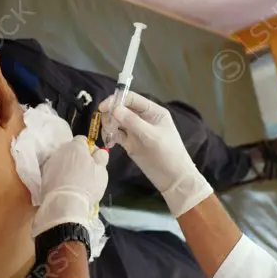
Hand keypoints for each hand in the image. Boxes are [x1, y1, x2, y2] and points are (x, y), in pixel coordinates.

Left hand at [32, 136, 109, 236]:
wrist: (65, 203)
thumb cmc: (87, 185)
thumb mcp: (102, 172)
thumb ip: (101, 158)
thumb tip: (98, 152)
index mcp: (75, 146)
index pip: (82, 140)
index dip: (88, 149)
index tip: (93, 161)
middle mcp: (60, 151)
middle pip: (70, 150)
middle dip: (76, 157)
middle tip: (84, 172)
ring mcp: (49, 163)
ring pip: (60, 161)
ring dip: (66, 166)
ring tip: (73, 181)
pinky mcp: (43, 175)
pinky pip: (53, 171)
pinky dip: (58, 176)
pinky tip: (64, 186)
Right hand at [100, 91, 212, 216]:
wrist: (173, 178)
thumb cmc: (168, 154)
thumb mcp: (151, 136)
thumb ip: (133, 122)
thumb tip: (114, 109)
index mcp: (152, 111)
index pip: (131, 99)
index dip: (116, 100)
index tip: (103, 108)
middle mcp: (143, 118)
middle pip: (121, 109)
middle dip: (111, 114)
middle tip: (108, 127)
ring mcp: (135, 130)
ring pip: (116, 121)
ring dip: (109, 125)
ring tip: (109, 136)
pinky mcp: (130, 142)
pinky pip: (116, 134)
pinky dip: (110, 135)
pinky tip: (110, 143)